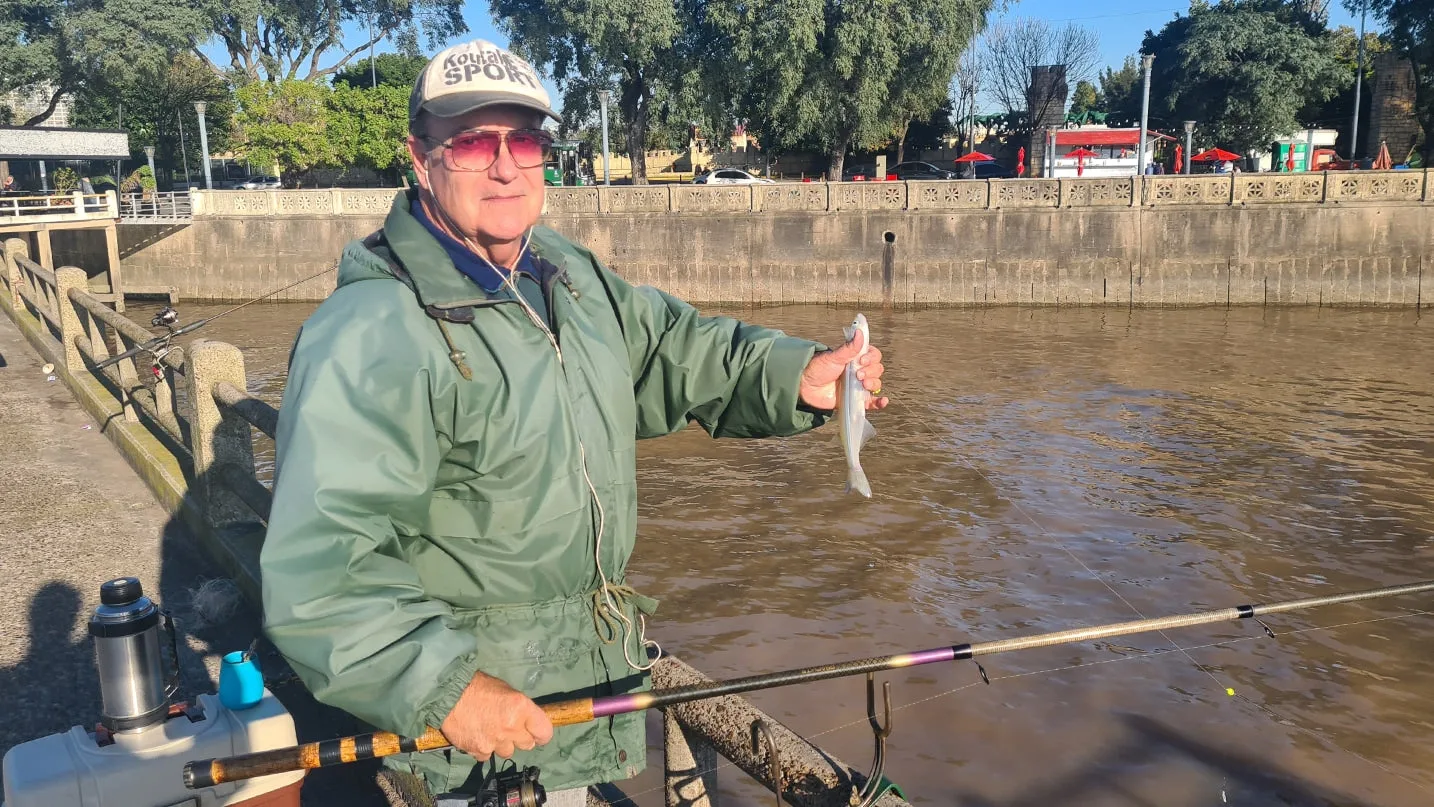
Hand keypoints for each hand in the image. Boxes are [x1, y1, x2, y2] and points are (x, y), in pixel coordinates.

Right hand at [440, 671, 554, 759]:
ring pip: (507, 752)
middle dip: (520, 738)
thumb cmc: (480, 687)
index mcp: (521, 708)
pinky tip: (477, 735)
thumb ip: (520, 709)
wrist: (449, 694)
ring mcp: (495, 741)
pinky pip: (487, 756)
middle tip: (510, 729)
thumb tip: (527, 721)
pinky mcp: (479, 750)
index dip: (542, 734)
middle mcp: (511, 727)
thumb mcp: (507, 691)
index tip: (538, 734)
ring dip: (502, 744)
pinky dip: (484, 748)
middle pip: (527, 745)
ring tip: (490, 730)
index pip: (544, 732)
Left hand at [798, 328, 888, 411]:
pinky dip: (879, 402)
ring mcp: (858, 386)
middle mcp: (859, 371)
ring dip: (873, 383)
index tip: (862, 360)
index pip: (874, 355)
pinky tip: (883, 401)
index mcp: (855, 359)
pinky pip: (872, 402)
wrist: (805, 387)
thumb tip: (860, 332)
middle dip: (871, 371)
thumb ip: (849, 348)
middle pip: (877, 369)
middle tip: (857, 375)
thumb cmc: (817, 368)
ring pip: (876, 384)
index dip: (872, 357)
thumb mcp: (833, 357)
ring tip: (862, 384)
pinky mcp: (855, 400)